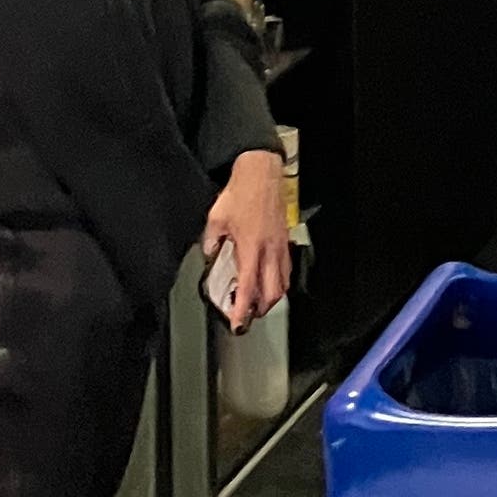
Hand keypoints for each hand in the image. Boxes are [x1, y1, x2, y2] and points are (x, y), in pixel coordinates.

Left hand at [204, 148, 289, 332]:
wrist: (261, 174)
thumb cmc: (241, 192)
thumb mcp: (216, 218)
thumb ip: (211, 241)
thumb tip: (210, 254)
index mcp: (251, 248)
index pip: (248, 287)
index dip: (243, 309)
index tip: (238, 322)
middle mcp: (269, 251)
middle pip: (272, 293)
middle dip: (260, 310)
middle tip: (247, 315)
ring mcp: (280, 246)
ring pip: (283, 284)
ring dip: (271, 298)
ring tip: (258, 302)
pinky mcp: (285, 240)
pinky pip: (286, 269)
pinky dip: (279, 281)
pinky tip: (269, 280)